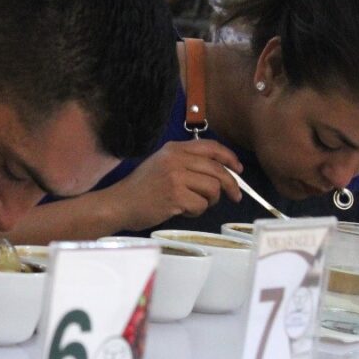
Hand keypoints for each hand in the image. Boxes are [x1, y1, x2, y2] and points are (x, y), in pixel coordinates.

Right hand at [106, 140, 242, 229]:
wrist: (119, 204)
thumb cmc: (141, 189)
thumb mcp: (162, 164)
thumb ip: (187, 162)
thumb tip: (221, 172)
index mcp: (174, 148)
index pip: (211, 147)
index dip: (229, 157)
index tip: (238, 169)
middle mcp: (175, 158)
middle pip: (217, 169)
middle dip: (231, 185)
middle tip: (235, 197)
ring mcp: (175, 176)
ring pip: (213, 188)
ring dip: (209, 201)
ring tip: (194, 204)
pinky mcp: (175, 195)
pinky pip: (201, 205)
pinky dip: (196, 212)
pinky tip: (182, 211)